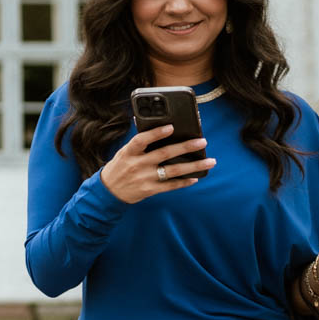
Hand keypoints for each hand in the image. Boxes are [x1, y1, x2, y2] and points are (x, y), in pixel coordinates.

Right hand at [98, 126, 212, 203]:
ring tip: (210, 161)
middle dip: (185, 147)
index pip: (142, 140)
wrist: (108, 192)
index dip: (156, 133)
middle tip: (202, 142)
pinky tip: (195, 178)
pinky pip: (171, 185)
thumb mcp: (123, 153)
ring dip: (193, 165)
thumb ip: (139, 144)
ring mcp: (144, 178)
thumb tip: (159, 130)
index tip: (171, 127)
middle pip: (164, 154)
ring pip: (173, 170)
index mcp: (129, 152)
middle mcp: (137, 164)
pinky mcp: (150, 190)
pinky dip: (184, 182)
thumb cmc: (119, 167)